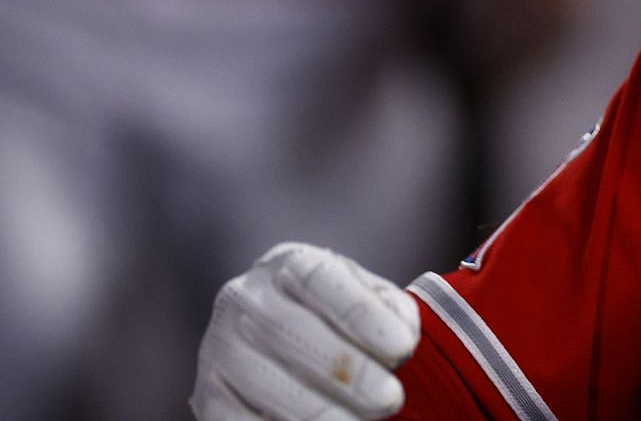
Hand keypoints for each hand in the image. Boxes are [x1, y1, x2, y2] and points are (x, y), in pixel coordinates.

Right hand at [191, 242, 419, 419]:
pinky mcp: (207, 395)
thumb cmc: (335, 316)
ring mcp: (219, 347)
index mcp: (289, 263)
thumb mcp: (365, 297)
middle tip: (391, 399)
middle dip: (349, 373)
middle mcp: (246, 298)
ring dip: (320, 412)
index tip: (403, 349)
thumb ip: (391, 310)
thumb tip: (403, 340)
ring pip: (267, 385)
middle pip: (294, 335)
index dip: (363, 316)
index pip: (322, 280)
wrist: (273, 342)